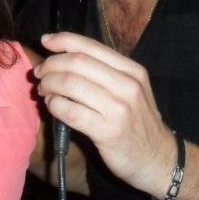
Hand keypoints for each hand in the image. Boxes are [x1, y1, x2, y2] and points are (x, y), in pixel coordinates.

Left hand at [34, 31, 176, 196]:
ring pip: (70, 84)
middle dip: (51, 65)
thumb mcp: (132, 90)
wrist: (159, 159)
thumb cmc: (138, 122)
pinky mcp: (107, 132)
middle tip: (40, 74)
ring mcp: (118, 109)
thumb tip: (64, 57)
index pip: (91, 46)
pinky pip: (70, 111)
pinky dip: (54, 105)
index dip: (63, 40)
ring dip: (49, 85)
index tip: (45, 42)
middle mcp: (127, 85)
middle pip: (77, 63)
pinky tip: (52, 106)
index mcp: (132, 70)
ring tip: (44, 91)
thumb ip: (105, 73)